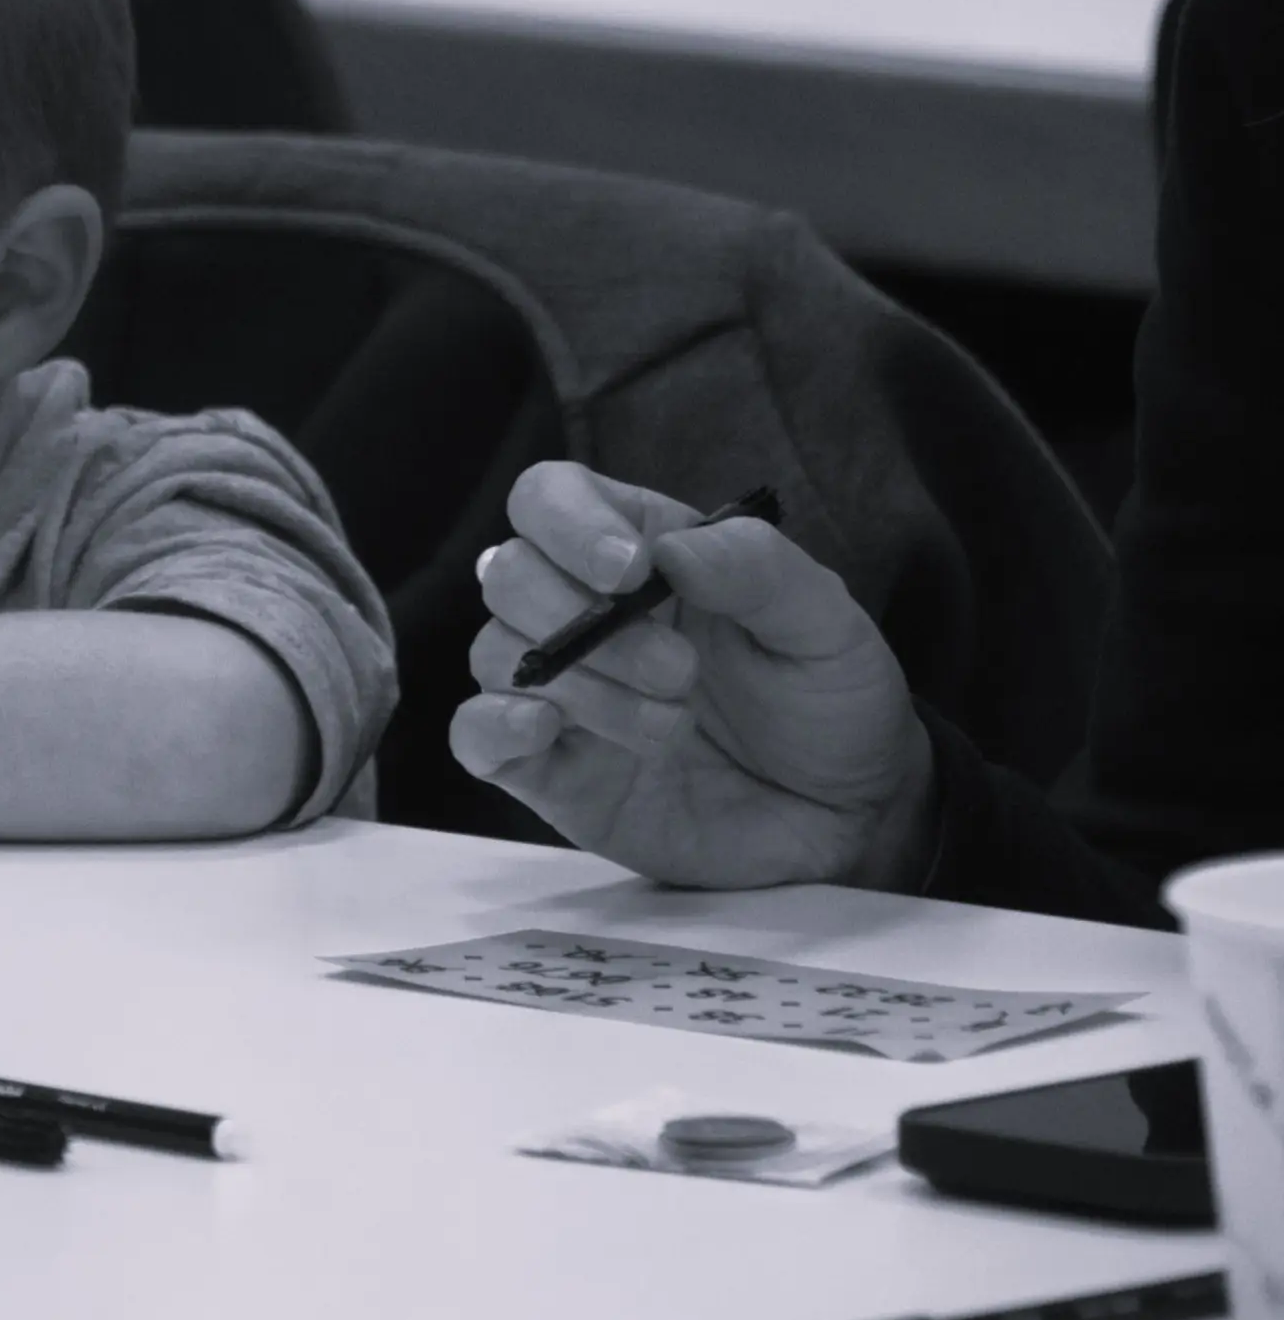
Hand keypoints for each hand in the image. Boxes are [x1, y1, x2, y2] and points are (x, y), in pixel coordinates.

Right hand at [446, 463, 937, 891]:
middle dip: (582, 619)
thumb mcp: (827, 624)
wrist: (846, 820)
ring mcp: (561, 693)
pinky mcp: (549, 769)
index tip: (631, 570)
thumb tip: (671, 548)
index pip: (550, 499)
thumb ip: (758, 570)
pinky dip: (492, 727)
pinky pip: (474, 734)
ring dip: (580, 686)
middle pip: (508, 573)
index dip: (568, 523)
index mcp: (641, 553)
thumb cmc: (832, 706)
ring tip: (669, 727)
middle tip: (681, 673)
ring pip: (496, 653)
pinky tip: (547, 733)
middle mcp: (583, 613)